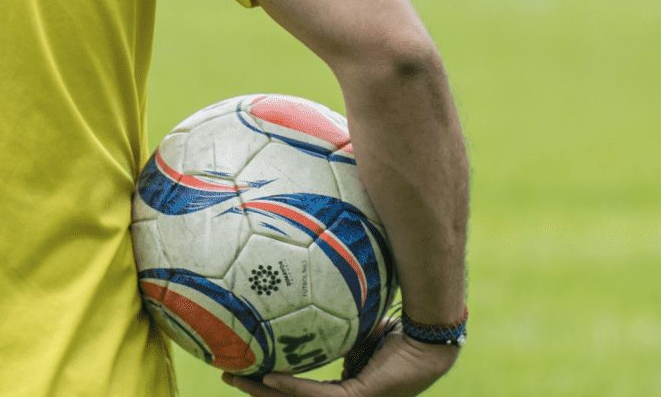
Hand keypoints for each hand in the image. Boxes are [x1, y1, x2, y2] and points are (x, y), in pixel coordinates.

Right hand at [220, 327, 458, 396]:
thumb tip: (308, 277)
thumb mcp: (356, 321)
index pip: (302, 390)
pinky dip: (291, 387)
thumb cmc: (401, 325)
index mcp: (345, 386)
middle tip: (228, 376)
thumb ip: (332, 315)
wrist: (431, 334)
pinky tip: (267, 378)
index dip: (273, 383)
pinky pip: (317, 394)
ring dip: (264, 392)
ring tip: (236, 379)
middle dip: (257, 391)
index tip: (247, 368)